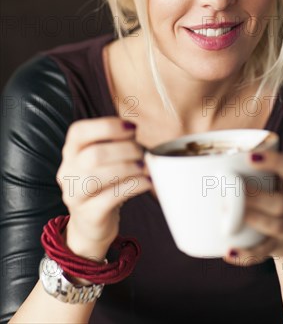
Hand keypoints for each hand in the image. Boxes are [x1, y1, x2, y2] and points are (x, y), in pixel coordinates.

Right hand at [57, 117, 150, 258]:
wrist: (90, 225)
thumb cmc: (102, 184)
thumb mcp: (103, 160)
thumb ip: (113, 143)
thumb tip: (133, 130)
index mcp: (71, 151)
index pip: (79, 131)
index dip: (107, 126)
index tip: (132, 129)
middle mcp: (67, 171)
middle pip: (93, 154)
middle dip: (125, 149)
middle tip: (141, 152)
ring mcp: (75, 195)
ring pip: (97, 177)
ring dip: (128, 168)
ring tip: (144, 167)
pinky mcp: (89, 215)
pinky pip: (110, 198)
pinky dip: (133, 186)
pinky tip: (146, 182)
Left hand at [223, 151, 282, 266]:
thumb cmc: (277, 199)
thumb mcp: (276, 182)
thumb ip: (249, 170)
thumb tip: (198, 159)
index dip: (273, 161)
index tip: (249, 157)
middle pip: (282, 202)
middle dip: (255, 196)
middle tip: (231, 188)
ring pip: (275, 226)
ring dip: (252, 219)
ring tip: (229, 214)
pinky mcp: (279, 247)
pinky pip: (264, 252)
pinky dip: (246, 253)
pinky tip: (229, 252)